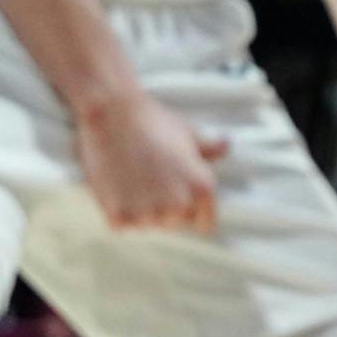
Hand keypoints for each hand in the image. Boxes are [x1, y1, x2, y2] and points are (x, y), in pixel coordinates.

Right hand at [75, 92, 227, 232]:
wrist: (111, 112)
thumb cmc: (151, 120)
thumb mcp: (187, 133)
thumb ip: (208, 148)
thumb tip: (225, 146)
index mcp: (202, 189)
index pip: (203, 224)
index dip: (189, 210)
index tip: (174, 196)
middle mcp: (179, 205)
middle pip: (172, 223)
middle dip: (161, 207)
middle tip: (147, 177)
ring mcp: (149, 213)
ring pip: (145, 224)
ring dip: (137, 209)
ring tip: (129, 177)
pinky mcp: (120, 216)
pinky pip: (120, 224)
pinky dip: (114, 210)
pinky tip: (114, 184)